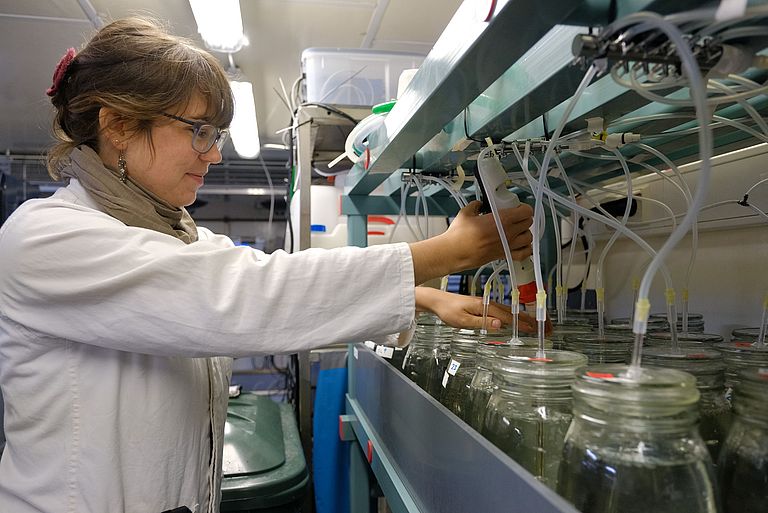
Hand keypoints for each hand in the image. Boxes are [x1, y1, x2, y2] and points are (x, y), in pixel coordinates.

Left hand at [415, 287, 538, 331]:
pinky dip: (511, 316)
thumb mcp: (463, 321)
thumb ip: (482, 322)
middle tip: (541, 327)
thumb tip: (499, 324)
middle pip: (512, 313)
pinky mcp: (482, 306)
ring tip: (534, 324)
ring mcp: (485, 304)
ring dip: (521, 318)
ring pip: (508, 311)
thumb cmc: (448, 310)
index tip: (534, 328)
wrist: (437, 301)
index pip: (508, 317)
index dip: (522, 323)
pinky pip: (501, 311)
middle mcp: (487, 304)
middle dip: (527, 319)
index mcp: (485, 307)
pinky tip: (514, 320)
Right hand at [445, 200, 533, 268]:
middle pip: (528, 223)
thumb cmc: (459, 236)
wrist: (454, 253)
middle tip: (515, 217)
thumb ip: (475, 206)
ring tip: (518, 230)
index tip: (516, 207)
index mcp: (502, 220)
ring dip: (525, 232)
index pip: (525, 211)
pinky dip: (525, 250)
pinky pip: (523, 254)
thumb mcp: (466, 213)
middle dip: (524, 218)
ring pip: (529, 238)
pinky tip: (519, 245)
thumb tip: (478, 205)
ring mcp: (507, 246)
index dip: (523, 207)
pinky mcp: (503, 256)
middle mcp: (508, 233)